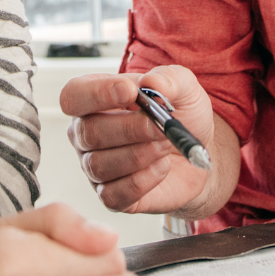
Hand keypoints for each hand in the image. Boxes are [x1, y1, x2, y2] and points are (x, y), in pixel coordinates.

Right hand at [61, 68, 215, 214]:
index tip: (131, 92)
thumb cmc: (182, 112)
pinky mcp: (112, 196)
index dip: (96, 94)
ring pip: (100, 165)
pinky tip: (162, 167)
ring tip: (166, 145)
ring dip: (140, 155)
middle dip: (129, 129)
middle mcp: (86, 133)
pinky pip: (114, 194)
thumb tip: (150, 83)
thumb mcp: (183, 86)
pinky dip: (143, 181)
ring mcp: (95, 167)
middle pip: (88, 133)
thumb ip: (168, 79)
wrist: (202, 150)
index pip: (73, 96)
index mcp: (93, 97)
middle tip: (161, 127)